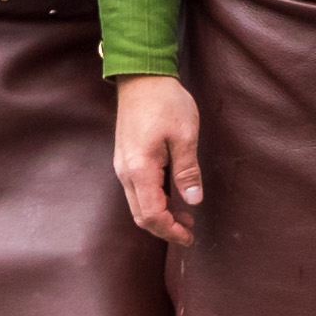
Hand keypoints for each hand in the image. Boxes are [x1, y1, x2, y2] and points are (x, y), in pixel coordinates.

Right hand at [113, 74, 204, 245]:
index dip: (171, 231)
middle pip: (141, 215)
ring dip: (160, 215)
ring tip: (186, 217)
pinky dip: (154, 201)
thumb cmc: (166, 102)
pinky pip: (137, 190)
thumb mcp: (185, 136)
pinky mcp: (126, 159)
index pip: (152, 214)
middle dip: (164, 228)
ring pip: (138, 204)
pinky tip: (172, 197)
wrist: (141, 78)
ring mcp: (123, 166)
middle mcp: (125, 172)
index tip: (190, 237)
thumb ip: (188, 172)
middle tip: (190, 231)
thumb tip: (193, 201)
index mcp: (140, 169)